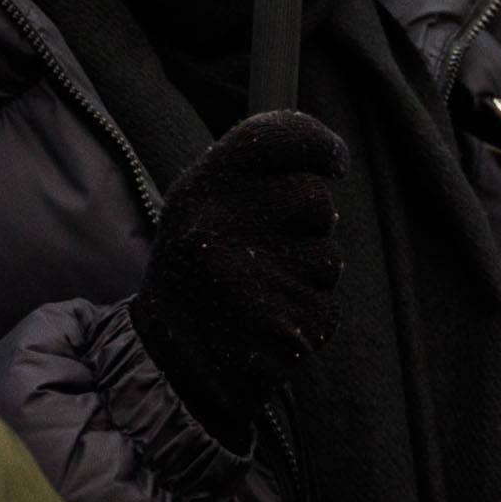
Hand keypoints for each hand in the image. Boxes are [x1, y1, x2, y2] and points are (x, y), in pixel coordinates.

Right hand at [127, 111, 347, 446]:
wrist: (165, 365)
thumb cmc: (194, 275)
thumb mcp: (198, 209)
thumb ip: (252, 177)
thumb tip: (327, 154)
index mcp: (200, 190)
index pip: (279, 136)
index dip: (318, 144)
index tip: (335, 161)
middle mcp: (221, 228)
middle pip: (316, 200)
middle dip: (309, 226)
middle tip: (272, 249)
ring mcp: (251, 283)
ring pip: (327, 259)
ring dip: (307, 277)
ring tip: (259, 293)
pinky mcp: (280, 332)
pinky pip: (327, 309)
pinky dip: (307, 319)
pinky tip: (267, 326)